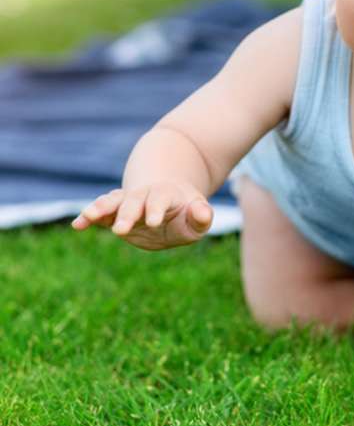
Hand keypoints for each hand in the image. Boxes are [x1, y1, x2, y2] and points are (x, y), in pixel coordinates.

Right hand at [71, 182, 212, 250]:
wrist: (169, 204)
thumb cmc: (186, 215)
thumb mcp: (198, 219)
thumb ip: (201, 217)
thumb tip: (203, 212)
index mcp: (167, 194)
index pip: (161, 199)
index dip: (156, 208)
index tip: (152, 222)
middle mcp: (145, 195)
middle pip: (135, 200)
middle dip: (127, 213)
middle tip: (120, 231)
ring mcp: (128, 203)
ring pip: (114, 200)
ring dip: (101, 208)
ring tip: (88, 217)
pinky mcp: (115, 214)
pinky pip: (100, 213)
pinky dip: (88, 217)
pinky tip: (78, 225)